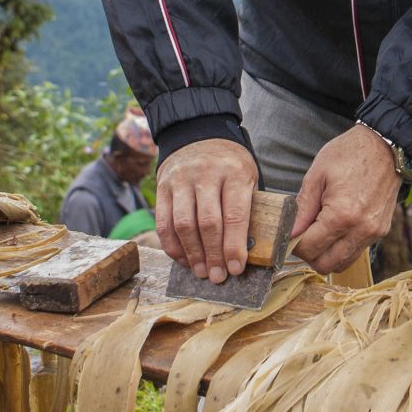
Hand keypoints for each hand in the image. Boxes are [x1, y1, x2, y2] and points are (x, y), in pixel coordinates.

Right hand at [155, 139, 257, 283]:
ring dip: (193, 254)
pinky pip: (164, 222)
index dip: (234, 246)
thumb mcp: (248, 176)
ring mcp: (181, 180)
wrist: (199, 134)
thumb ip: (248, 207)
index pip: (235, 215)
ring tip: (201, 272)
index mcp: (234, 172)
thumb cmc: (230, 165)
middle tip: (218, 277)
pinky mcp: (163, 186)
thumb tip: (245, 252)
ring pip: (183, 224)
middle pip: (208, 223)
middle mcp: (206, 174)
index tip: (236, 269)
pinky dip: (173, 246)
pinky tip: (183, 259)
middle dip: (213, 255)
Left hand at [292, 126, 400, 275]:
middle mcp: (360, 230)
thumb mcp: (317, 174)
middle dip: (309, 254)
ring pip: (342, 263)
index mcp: (342, 215)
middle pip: (326, 264)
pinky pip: (356, 251)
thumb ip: (302, 208)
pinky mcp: (381, 231)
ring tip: (319, 232)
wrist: (386, 146)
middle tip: (302, 236)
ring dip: (326, 254)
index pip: (310, 248)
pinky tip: (336, 228)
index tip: (289, 233)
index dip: (293, 244)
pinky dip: (342, 247)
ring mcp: (373, 233)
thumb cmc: (350, 153)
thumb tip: (289, 232)